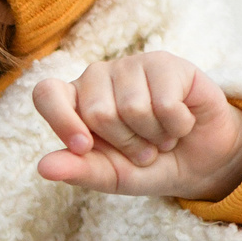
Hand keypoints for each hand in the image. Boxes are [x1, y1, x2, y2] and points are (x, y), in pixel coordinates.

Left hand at [33, 51, 241, 200]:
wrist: (198, 161)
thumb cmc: (146, 164)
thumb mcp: (110, 176)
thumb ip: (77, 170)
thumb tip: (43, 168)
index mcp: (74, 101)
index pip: (47, 94)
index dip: (62, 120)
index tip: (83, 147)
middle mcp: (97, 77)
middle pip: (98, 112)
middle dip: (126, 144)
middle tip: (142, 148)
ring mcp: (131, 65)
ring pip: (134, 107)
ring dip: (154, 137)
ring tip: (161, 136)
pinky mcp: (166, 63)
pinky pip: (167, 103)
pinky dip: (177, 126)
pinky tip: (180, 123)